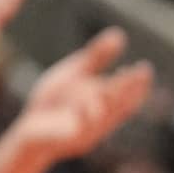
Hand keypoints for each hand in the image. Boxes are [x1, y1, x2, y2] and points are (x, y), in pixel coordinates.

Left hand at [7, 28, 152, 159]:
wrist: (29, 129)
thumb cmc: (56, 102)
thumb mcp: (75, 73)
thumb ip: (96, 57)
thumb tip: (120, 34)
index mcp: (104, 103)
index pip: (126, 95)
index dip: (137, 85)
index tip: (145, 68)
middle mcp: (100, 119)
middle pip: (118, 105)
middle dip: (128, 91)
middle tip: (139, 75)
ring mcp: (86, 130)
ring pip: (102, 117)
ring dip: (109, 102)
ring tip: (113, 86)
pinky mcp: (68, 138)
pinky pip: (77, 129)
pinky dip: (83, 118)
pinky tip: (85, 106)